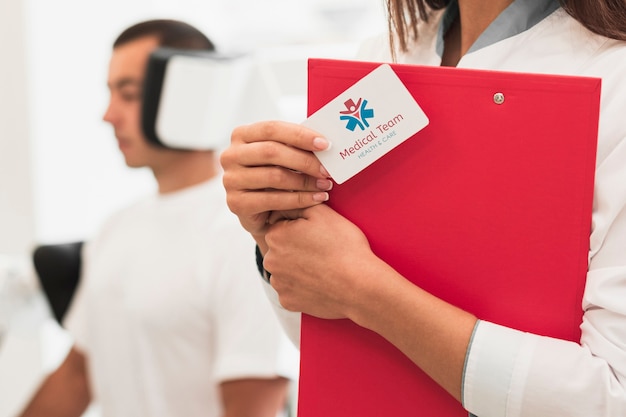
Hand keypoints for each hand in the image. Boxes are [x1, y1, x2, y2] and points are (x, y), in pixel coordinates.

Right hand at [220, 121, 333, 250]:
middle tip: (328, 170)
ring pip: (274, 176)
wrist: (261, 211)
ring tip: (325, 185)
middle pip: (272, 152)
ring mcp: (230, 180)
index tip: (325, 145)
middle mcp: (231, 155)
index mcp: (241, 135)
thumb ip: (295, 145)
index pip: (272, 129)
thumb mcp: (282, 156)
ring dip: (305, 182)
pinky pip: (272, 200)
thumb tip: (324, 142)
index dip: (300, 135)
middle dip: (305, 161)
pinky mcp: (236, 203)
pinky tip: (316, 199)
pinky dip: (299, 199)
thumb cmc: (275, 176)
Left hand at [264, 204, 380, 320]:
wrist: (360, 284)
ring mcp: (279, 284)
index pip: (282, 225)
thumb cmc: (344, 247)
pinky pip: (292, 290)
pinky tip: (320, 282)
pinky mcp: (288, 302)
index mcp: (275, 235)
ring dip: (298, 268)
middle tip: (322, 250)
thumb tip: (286, 201)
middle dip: (297, 248)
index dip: (302, 227)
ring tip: (322, 267)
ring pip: (286, 270)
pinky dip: (303, 287)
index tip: (318, 234)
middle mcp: (270, 260)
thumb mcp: (322, 213)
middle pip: (282, 249)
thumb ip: (297, 203)